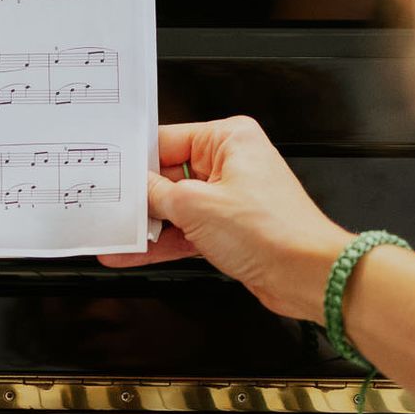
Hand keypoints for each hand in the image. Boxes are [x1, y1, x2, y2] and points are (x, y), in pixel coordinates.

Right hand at [101, 116, 351, 321]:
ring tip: (113, 235)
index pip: (166, 141)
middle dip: (138, 198)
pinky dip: (162, 242)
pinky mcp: (229, 228)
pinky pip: (186, 229)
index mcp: (229, 138)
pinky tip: (133, 252)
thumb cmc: (274, 231)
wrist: (308, 275)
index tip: (108, 175)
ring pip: (175, 206)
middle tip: (106, 209)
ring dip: (146, 225)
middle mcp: (231, 163)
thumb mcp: (196, 206)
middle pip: (169, 175)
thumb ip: (156, 194)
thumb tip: (133, 189)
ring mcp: (230, 197)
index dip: (135, 161)